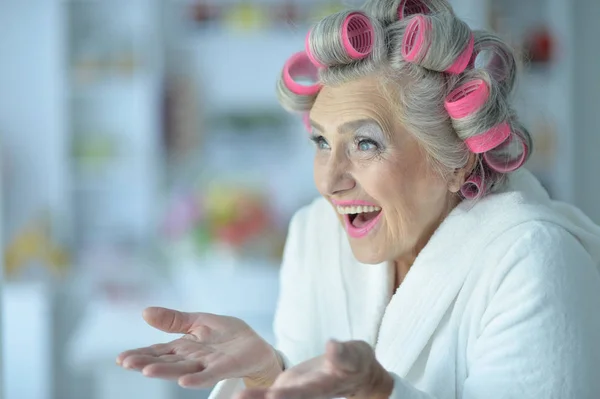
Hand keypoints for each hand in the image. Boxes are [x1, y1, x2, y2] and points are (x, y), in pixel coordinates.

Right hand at [116, 307, 281, 388]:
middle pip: (166, 361)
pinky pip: (210, 373)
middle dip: (146, 362)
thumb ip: (173, 320)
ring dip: (166, 371)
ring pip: (183, 368)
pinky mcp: (225, 366)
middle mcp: (192, 358)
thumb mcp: (198, 321)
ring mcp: (208, 364)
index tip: (120, 358)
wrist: (255, 345)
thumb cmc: (226, 335)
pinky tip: (184, 381)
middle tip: (126, 363)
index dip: (140, 354)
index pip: (158, 351)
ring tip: (147, 370)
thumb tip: (144, 311)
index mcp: (183, 347)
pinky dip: (197, 378)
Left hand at [237, 340, 393, 398]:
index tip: (273, 396)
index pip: (303, 393)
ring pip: (272, 397)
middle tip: (241, 398)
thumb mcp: (355, 356)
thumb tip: (331, 345)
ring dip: (254, 397)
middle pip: (283, 398)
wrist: (355, 373)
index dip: (288, 395)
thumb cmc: (357, 362)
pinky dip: (254, 395)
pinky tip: (238, 397)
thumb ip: (342, 355)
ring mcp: (295, 392)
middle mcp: (305, 394)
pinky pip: (268, 394)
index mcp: (322, 386)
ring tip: (236, 398)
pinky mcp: (288, 387)